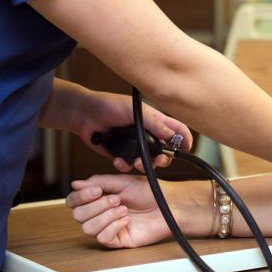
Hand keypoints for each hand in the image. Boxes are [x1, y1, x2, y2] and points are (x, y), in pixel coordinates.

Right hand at [67, 174, 176, 247]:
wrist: (168, 204)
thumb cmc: (150, 192)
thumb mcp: (123, 181)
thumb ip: (99, 181)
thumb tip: (75, 184)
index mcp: (99, 198)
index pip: (74, 201)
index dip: (81, 197)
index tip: (97, 191)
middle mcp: (100, 214)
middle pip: (78, 215)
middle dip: (97, 206)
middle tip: (117, 199)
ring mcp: (108, 228)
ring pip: (88, 228)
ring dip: (106, 216)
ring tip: (124, 209)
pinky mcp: (117, 240)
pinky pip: (102, 238)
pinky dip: (113, 226)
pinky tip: (126, 220)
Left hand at [77, 91, 192, 171]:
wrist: (84, 115)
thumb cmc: (109, 105)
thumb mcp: (134, 111)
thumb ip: (153, 123)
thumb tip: (171, 135)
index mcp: (154, 120)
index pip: (176, 129)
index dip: (184, 139)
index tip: (188, 149)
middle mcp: (147, 134)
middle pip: (164, 150)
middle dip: (164, 158)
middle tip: (159, 161)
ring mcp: (134, 145)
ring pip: (147, 161)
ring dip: (144, 165)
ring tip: (136, 163)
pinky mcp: (121, 154)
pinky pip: (128, 165)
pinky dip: (125, 165)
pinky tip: (118, 160)